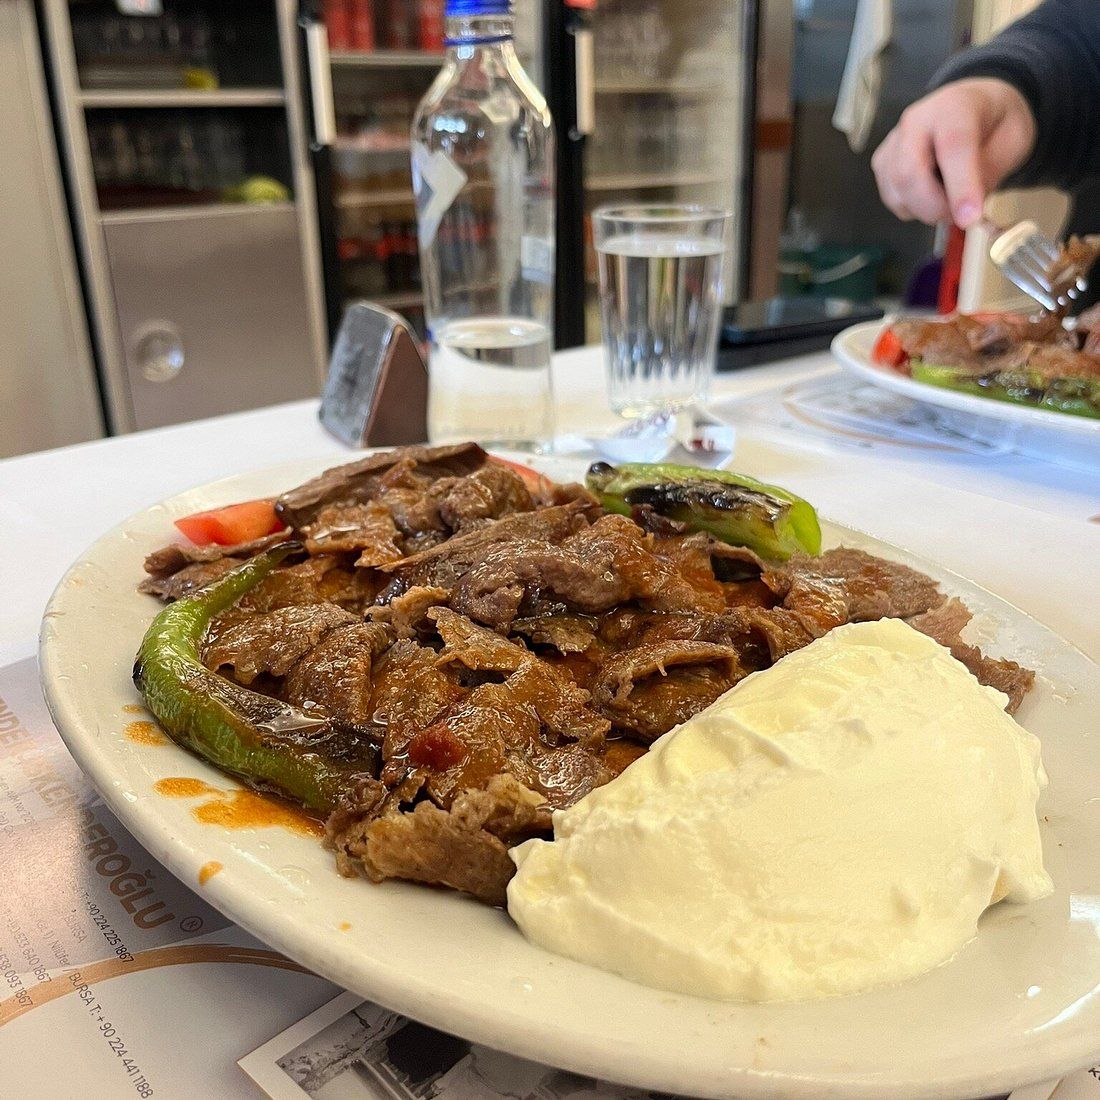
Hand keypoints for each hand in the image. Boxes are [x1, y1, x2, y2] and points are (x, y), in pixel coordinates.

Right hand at [871, 78, 1036, 227]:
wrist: (971, 108)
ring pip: (896, 192)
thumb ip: (992, 170)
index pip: (953, 146)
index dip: (961, 186)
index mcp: (954, 105)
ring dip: (926, 210)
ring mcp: (893, 142)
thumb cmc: (993, 123)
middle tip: (961, 216)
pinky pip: (893, 199)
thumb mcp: (1015, 139)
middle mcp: (916, 120)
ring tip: (951, 200)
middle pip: (909, 173)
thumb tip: (968, 208)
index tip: (970, 218)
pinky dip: (914, 208)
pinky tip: (933, 194)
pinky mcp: (882, 163)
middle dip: (934, 207)